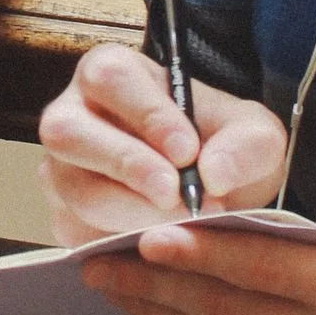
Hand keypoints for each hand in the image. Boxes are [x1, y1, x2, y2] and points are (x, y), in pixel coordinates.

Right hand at [39, 42, 286, 239]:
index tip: (188, 152)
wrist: (209, 194)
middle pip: (69, 132)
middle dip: (126, 165)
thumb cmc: (221, 149)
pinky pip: (77, 232)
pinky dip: (120, 241)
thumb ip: (248, 145)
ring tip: (179, 221)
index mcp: (113, 73)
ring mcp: (61, 168)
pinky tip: (160, 241)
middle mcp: (73, 114)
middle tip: (175, 194)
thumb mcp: (254, 137)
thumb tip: (213, 173)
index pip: (112, 78)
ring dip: (128, 210)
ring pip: (73, 188)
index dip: (147, 115)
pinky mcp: (63, 216)